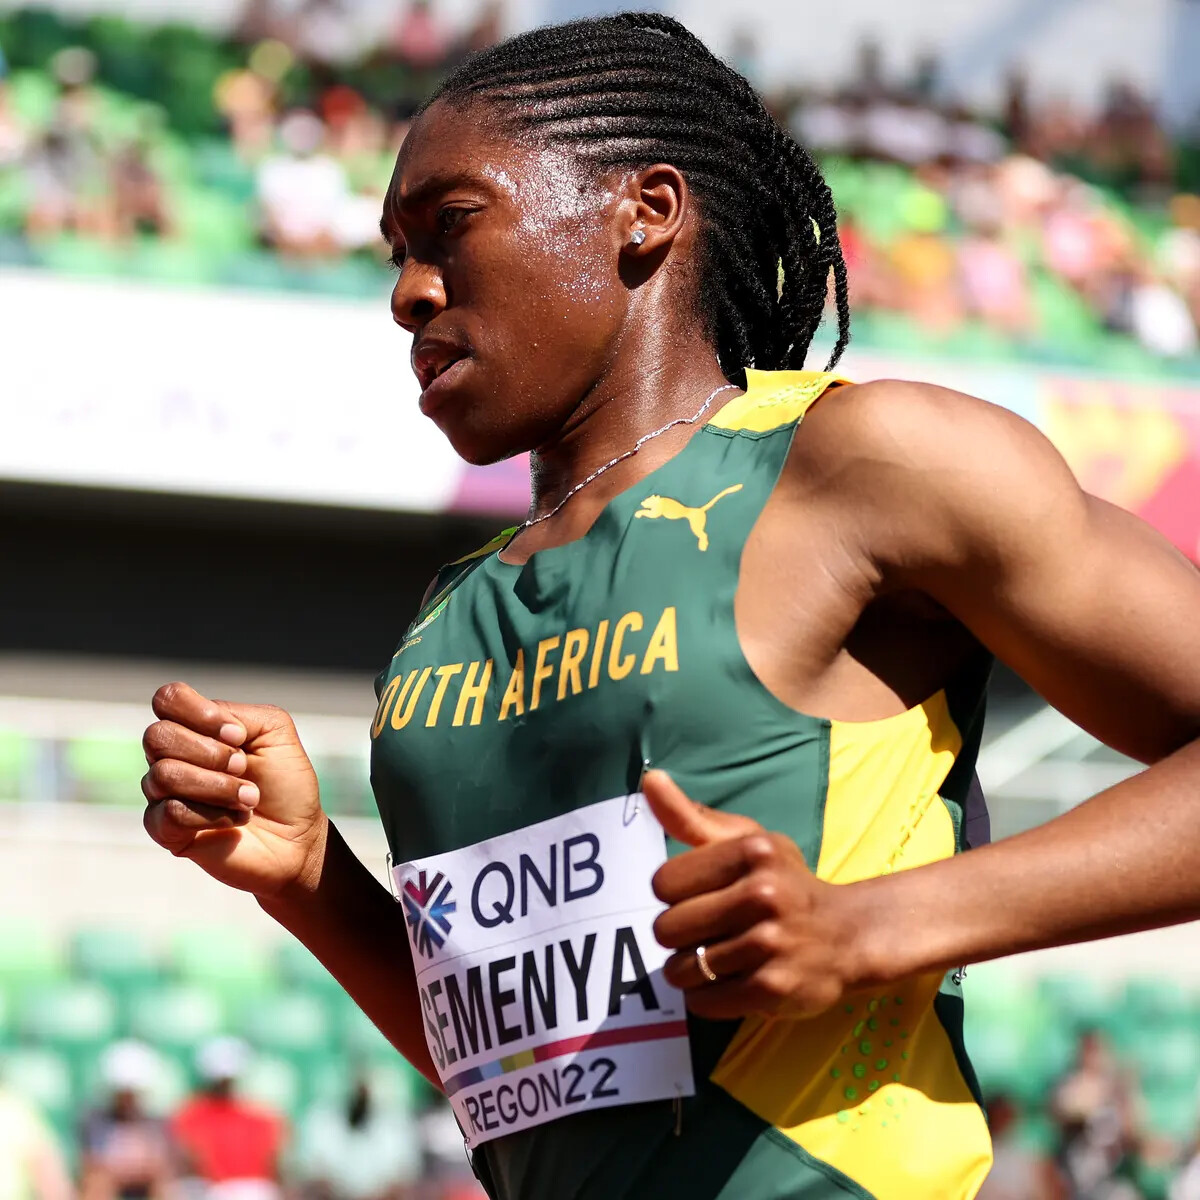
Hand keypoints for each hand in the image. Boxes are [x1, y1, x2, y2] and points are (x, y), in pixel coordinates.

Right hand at [142, 682, 326, 897]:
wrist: (297, 837)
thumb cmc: (285, 784)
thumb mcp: (275, 732)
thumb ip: (240, 713)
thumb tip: (209, 725)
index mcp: (195, 727)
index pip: (168, 699)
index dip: (200, 712)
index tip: (238, 735)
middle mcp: (172, 756)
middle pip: (158, 736)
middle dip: (211, 752)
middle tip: (243, 767)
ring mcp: (164, 794)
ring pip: (165, 775)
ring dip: (219, 786)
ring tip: (248, 798)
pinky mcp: (165, 830)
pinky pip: (170, 812)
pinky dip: (213, 815)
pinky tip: (234, 820)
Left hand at [646, 770, 857, 1020]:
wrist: (848, 934)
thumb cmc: (783, 882)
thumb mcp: (746, 841)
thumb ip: (690, 817)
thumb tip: (649, 779)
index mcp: (752, 851)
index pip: (664, 883)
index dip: (674, 895)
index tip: (699, 896)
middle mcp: (763, 894)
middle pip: (667, 929)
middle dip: (679, 937)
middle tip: (709, 932)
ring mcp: (770, 943)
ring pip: (682, 969)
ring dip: (691, 971)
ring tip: (720, 959)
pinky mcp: (774, 988)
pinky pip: (704, 1002)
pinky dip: (706, 999)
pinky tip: (729, 983)